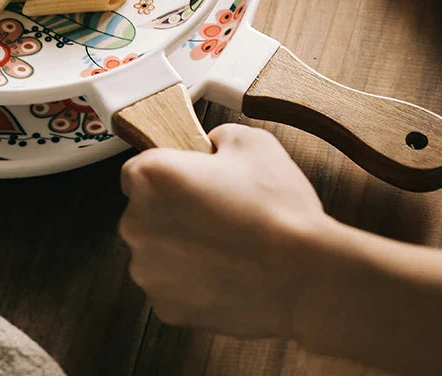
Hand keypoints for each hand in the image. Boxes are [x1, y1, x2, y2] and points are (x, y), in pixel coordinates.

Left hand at [118, 124, 328, 337]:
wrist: (305, 276)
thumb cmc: (277, 209)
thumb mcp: (252, 143)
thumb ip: (219, 135)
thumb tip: (213, 143)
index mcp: (151, 177)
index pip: (137, 170)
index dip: (167, 174)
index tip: (189, 182)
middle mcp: (136, 222)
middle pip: (144, 212)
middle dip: (172, 212)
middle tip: (215, 213)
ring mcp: (148, 269)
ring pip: (156, 251)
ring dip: (179, 248)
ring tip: (225, 246)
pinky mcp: (164, 306)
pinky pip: (170, 285)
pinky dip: (190, 281)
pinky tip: (224, 272)